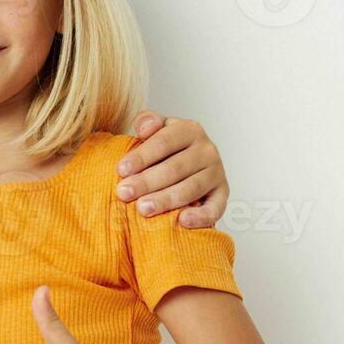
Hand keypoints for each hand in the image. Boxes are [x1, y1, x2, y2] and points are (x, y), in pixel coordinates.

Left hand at [116, 110, 228, 227]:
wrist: (186, 165)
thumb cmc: (165, 149)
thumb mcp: (156, 129)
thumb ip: (147, 121)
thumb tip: (144, 128)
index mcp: (189, 130)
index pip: (164, 142)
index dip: (142, 156)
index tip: (121, 170)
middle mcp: (207, 150)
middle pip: (175, 168)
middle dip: (147, 181)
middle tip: (124, 193)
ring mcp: (216, 173)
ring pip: (191, 188)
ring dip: (166, 199)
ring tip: (143, 209)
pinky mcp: (222, 194)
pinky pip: (215, 208)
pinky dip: (200, 216)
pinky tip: (182, 221)